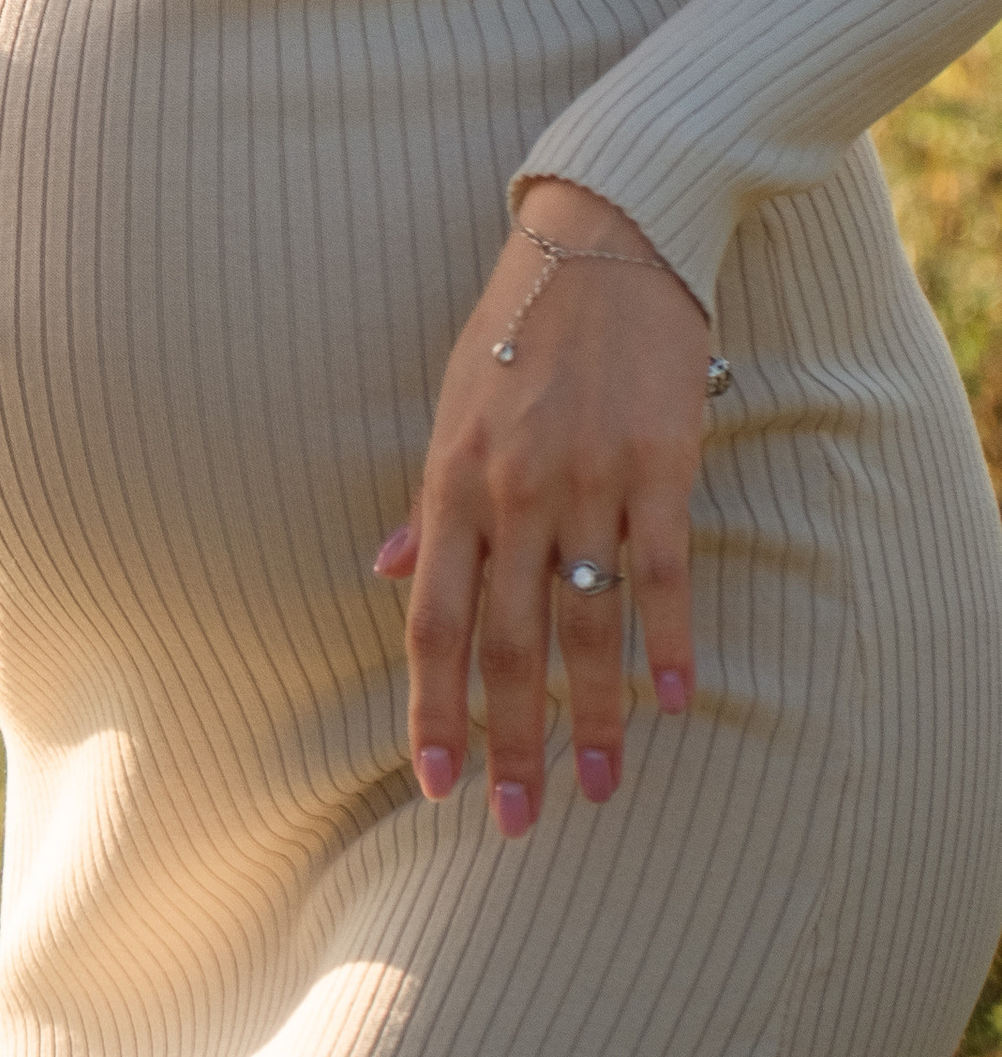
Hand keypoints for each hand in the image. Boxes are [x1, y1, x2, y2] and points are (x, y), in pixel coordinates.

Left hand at [375, 179, 712, 837]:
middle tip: (517, 821)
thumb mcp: (453, 400)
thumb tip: (383, 571)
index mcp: (450, 475)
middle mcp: (511, 486)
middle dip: (509, 739)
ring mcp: (586, 474)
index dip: (430, 705)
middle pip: (505, 639)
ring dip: (595, 715)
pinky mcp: (657, 459)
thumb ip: (428, 499)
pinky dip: (666, 640)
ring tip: (601, 789)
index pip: (431, 617)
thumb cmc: (520, 321)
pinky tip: (674, 701)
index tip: (432, 781)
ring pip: (584, 620)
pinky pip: (660, 568)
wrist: (602, 235)